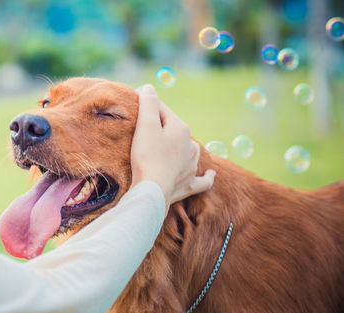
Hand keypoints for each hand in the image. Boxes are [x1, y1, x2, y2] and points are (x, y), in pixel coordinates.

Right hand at [130, 84, 215, 209]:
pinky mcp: (189, 184)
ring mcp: (192, 166)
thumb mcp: (145, 125)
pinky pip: (203, 179)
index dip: (148, 110)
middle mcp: (191, 146)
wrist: (152, 189)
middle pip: (175, 131)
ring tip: (171, 149)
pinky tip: (211, 174)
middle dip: (162, 129)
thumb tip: (150, 87)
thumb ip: (149, 104)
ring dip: (181, 149)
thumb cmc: (147, 156)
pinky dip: (207, 176)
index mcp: (181, 129)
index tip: (136, 110)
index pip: (164, 112)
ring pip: (189, 152)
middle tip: (144, 134)